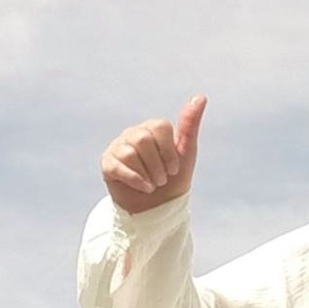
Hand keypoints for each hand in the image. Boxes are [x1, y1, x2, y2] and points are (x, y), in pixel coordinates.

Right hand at [101, 95, 205, 214]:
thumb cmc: (174, 181)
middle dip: (158, 166)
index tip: (174, 169)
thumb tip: (201, 96)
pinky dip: (136, 181)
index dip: (169, 151)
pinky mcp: (108, 163)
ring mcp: (118, 147)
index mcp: (152, 128)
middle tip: (162, 179)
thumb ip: (190, 124)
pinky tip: (144, 188)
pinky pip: (119, 166)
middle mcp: (133, 134)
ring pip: (130, 152)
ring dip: (148, 175)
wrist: (159, 210)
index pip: (160, 126)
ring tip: (153, 184)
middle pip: (143, 139)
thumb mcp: (187, 153)